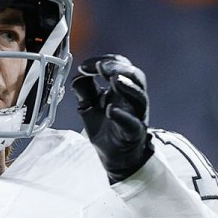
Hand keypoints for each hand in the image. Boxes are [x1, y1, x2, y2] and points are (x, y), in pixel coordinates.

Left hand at [71, 54, 152, 182]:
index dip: (105, 61)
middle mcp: (133, 99)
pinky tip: (111, 110)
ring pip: (139, 97)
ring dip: (127, 87)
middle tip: (101, 67)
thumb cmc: (104, 127)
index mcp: (122, 88)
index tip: (85, 66)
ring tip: (113, 81)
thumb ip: (84, 89)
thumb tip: (78, 75)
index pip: (121, 66)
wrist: (113, 156)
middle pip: (135, 77)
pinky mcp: (133, 133)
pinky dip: (122, 116)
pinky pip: (132, 123)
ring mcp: (136, 115)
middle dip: (118, 68)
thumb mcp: (89, 105)